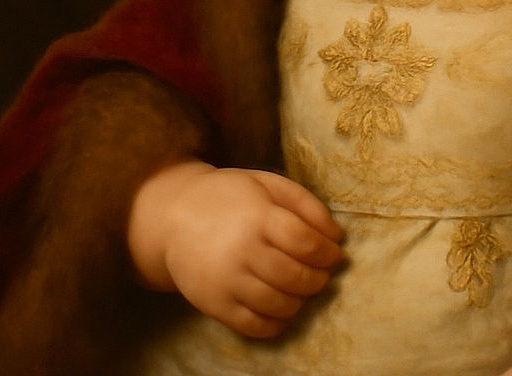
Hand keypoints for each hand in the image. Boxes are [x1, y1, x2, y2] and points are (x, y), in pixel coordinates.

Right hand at [128, 160, 342, 337]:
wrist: (174, 216)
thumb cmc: (231, 197)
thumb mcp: (269, 185)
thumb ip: (306, 204)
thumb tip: (336, 236)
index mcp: (258, 216)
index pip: (304, 241)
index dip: (327, 252)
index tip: (335, 254)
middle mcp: (242, 250)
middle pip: (294, 276)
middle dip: (318, 279)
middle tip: (323, 275)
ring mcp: (226, 280)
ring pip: (277, 304)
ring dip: (301, 301)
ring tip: (303, 290)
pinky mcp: (213, 304)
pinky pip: (252, 325)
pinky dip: (276, 323)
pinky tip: (283, 309)